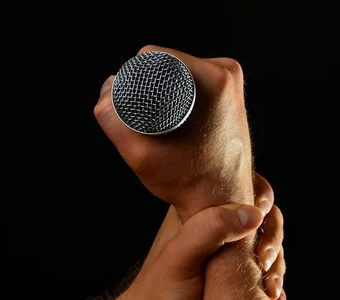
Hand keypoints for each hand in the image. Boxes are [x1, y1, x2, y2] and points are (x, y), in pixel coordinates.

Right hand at [95, 45, 253, 221]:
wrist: (222, 203)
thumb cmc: (189, 184)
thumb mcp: (142, 156)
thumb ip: (114, 122)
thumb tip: (107, 88)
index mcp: (215, 79)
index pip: (157, 56)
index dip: (134, 76)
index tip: (134, 108)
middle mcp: (228, 74)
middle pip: (169, 63)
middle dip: (150, 87)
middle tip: (151, 124)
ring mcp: (232, 84)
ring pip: (180, 73)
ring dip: (164, 92)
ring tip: (165, 127)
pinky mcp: (230, 94)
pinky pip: (193, 83)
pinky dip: (179, 96)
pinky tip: (176, 121)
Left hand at [109, 202, 263, 299]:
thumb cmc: (159, 297)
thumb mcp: (180, 258)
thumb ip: (211, 229)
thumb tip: (253, 213)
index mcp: (198, 213)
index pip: (240, 188)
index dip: (260, 200)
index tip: (262, 221)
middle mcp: (214, 231)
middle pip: (262, 219)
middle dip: (272, 240)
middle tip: (264, 264)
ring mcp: (225, 257)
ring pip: (267, 248)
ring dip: (277, 267)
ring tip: (269, 289)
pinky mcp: (234, 281)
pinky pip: (265, 275)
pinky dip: (274, 286)